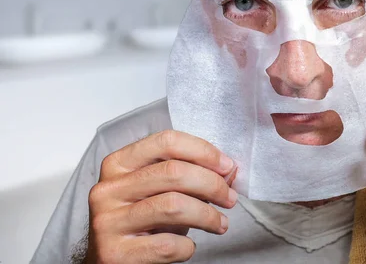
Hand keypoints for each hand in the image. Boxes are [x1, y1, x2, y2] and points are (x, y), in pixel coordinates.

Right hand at [85, 130, 237, 263]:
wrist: (110, 262)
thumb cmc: (140, 222)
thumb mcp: (158, 191)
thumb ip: (188, 175)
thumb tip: (229, 170)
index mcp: (118, 164)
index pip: (166, 142)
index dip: (203, 151)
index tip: (226, 165)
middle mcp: (107, 189)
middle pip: (173, 172)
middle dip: (212, 184)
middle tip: (229, 198)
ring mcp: (108, 222)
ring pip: (173, 206)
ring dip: (207, 215)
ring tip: (220, 223)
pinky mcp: (115, 254)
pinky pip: (167, 244)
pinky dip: (187, 246)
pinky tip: (189, 246)